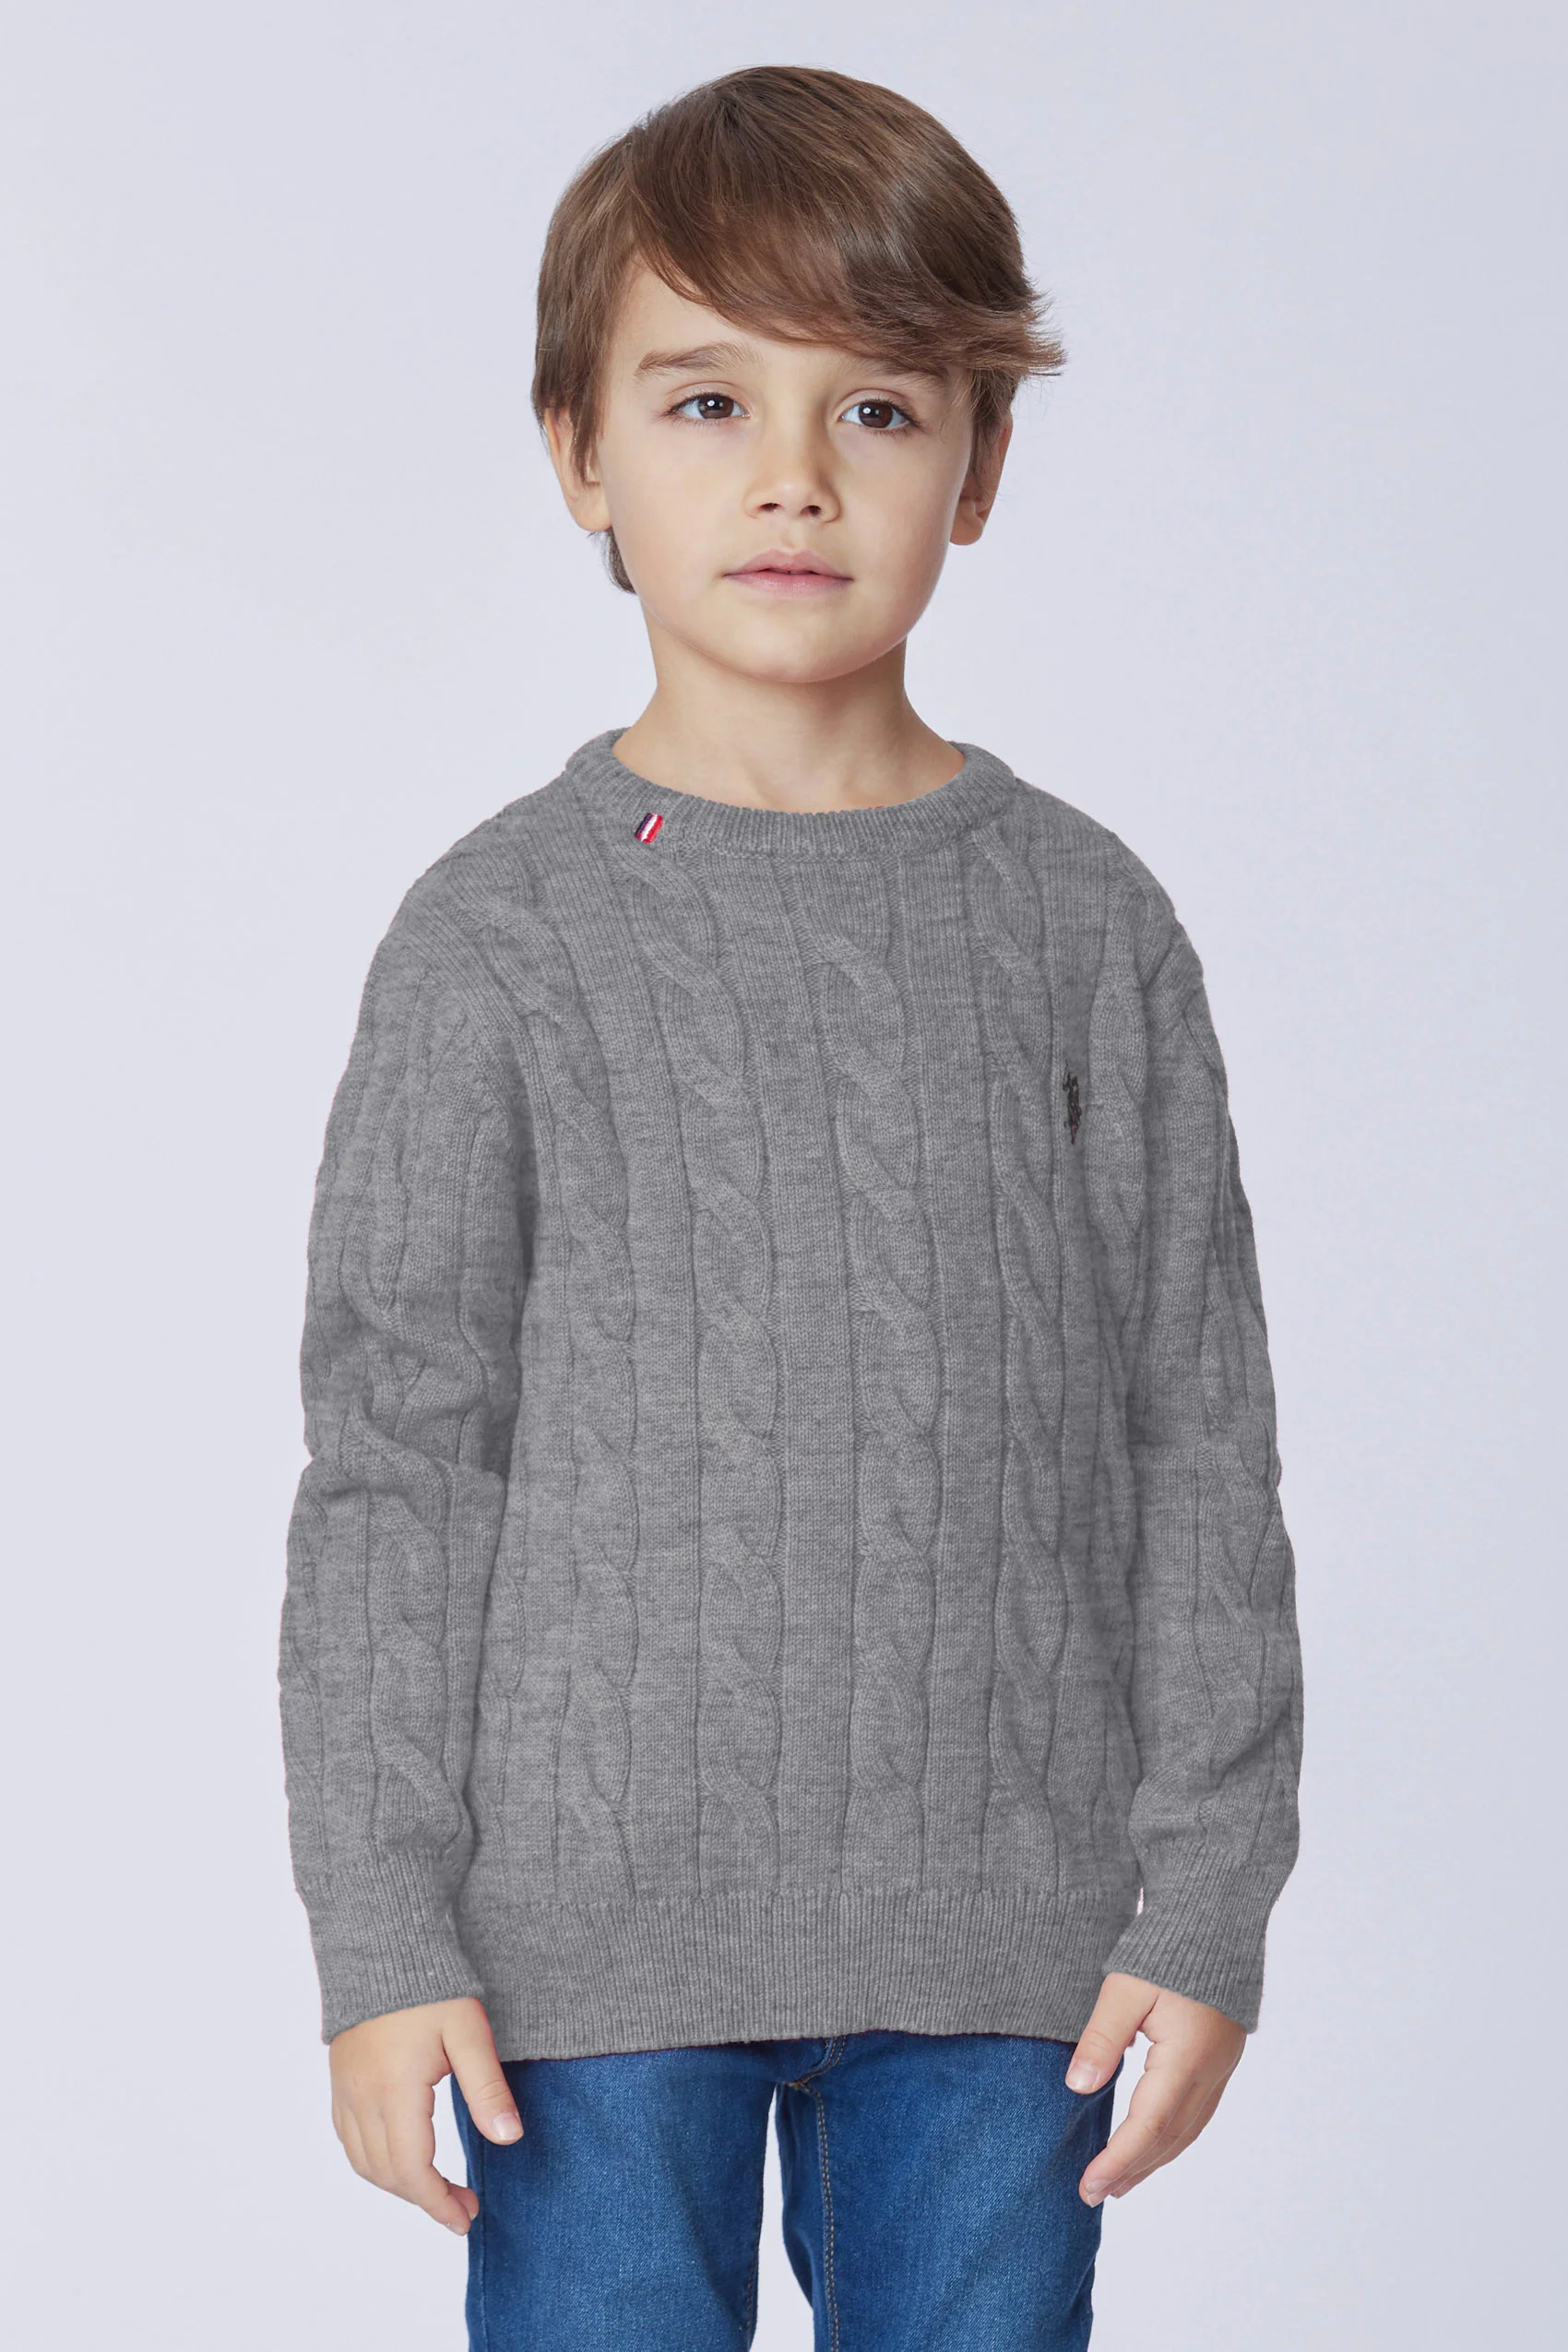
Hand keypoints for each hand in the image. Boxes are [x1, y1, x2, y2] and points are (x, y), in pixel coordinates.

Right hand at [328, 1995, 523, 2233]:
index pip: (412, 2170)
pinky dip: (374, 2161)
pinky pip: (349, 2139)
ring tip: (437, 2189)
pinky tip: (401, 2159)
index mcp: (394, 2091)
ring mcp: (344, 2089)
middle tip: (463, 2207)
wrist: (384, 1943)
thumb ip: (487, 2089)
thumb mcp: (469, 2033)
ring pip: (363, 2161)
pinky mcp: (339, 2079)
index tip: (466, 2217)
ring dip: (399, 2184)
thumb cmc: (432, 1985)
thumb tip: (510, 2138)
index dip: (438, 2203)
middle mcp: (360, 2097)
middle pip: (387, 2174)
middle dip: (425, 2199)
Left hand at [1066, 1971, 1245, 2205]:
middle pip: (1170, 2137)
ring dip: (1152, 2159)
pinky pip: (1197, 2114)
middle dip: (1132, 2169)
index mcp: (1186, 2057)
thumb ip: (1102, 2039)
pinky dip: (1171, 2138)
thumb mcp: (1124, 1989)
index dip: (1118, 2159)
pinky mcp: (1221, 2060)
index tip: (1089, 2184)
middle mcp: (1210, 2071)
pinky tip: (1152, 2144)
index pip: (1149, 2125)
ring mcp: (1221, 2067)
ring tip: (1119, 2183)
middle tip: (1094, 2194)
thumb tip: (1078, 2087)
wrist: (1215, 1918)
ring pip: (1187, 2130)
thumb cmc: (1166, 1948)